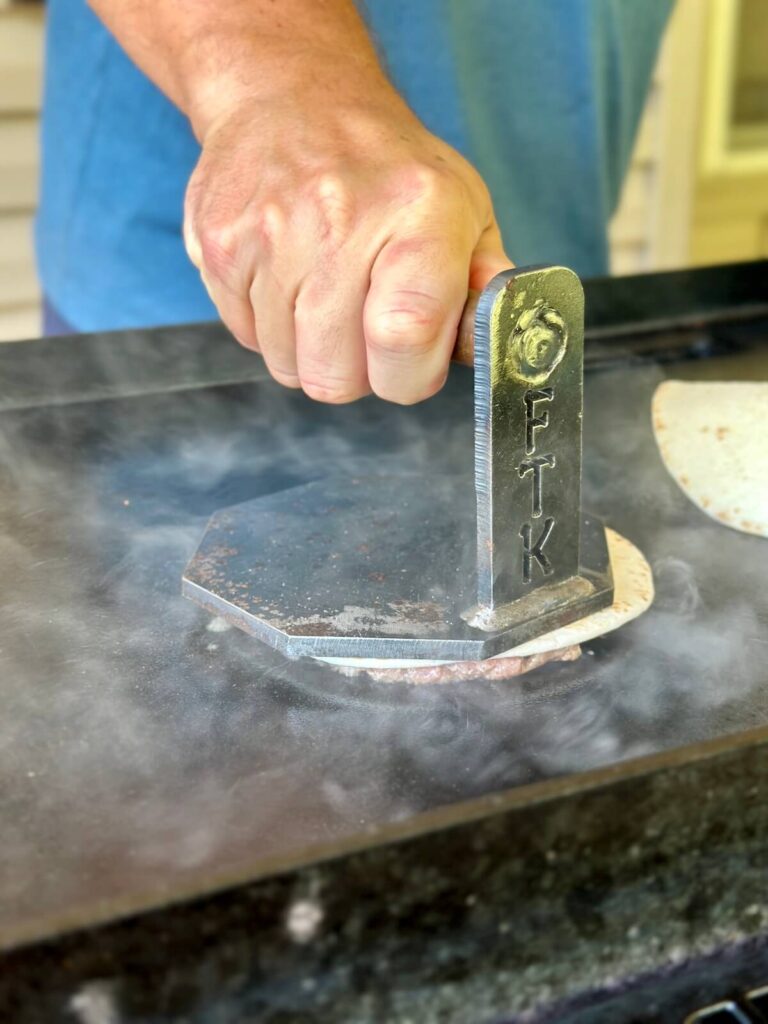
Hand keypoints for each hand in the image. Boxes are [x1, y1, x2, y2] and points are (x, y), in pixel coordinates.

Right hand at [184, 66, 510, 403]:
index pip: (405, 335)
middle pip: (336, 378)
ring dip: (312, 351)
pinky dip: (271, 328)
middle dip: (359, 372)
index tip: (414, 362)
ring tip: (327, 294)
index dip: (410, 375)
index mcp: (419, 214)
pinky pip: (247, 339)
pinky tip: (290, 280)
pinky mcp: (219, 246)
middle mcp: (339, 220)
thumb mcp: (463, 208)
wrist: (291, 96)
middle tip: (367, 325)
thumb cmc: (390, 169)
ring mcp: (269, 235)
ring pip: (288, 367)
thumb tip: (503, 347)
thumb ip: (486, 288)